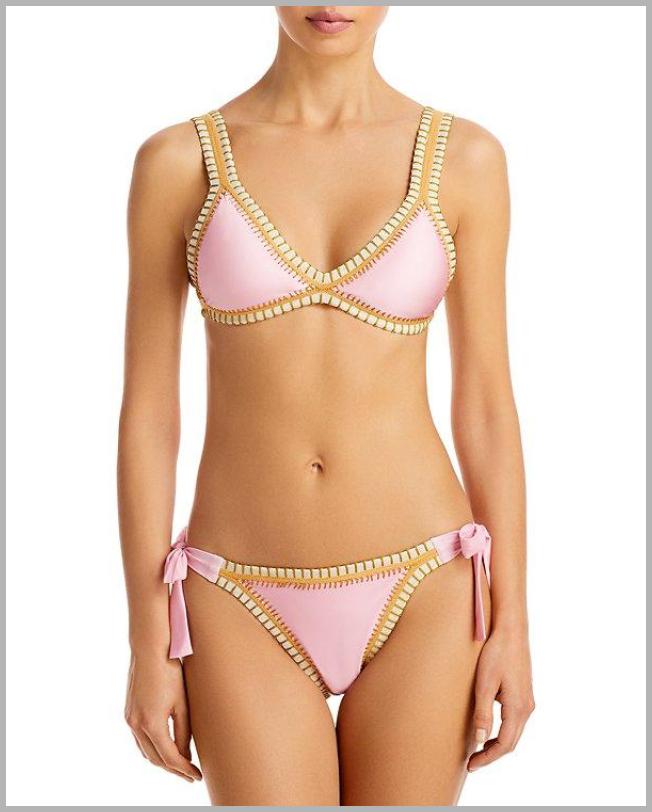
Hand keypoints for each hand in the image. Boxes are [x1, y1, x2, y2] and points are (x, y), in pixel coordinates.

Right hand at [125, 652, 201, 782]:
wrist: (150, 649)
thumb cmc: (170, 671)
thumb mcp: (182, 702)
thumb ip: (183, 731)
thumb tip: (185, 754)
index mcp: (152, 723)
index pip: (170, 757)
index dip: (184, 769)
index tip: (197, 776)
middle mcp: (136, 725)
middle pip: (156, 759)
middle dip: (173, 770)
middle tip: (190, 775)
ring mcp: (130, 719)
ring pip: (145, 752)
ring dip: (162, 761)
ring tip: (179, 764)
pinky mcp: (129, 713)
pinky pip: (139, 740)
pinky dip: (152, 749)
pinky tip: (163, 748)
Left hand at [468, 626, 534, 770]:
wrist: (512, 631)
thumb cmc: (496, 654)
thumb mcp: (484, 684)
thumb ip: (483, 714)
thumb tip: (480, 741)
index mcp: (518, 708)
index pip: (504, 745)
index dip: (488, 758)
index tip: (472, 765)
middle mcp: (527, 708)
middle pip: (511, 742)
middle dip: (492, 754)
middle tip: (472, 762)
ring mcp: (528, 701)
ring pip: (514, 732)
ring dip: (498, 744)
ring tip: (478, 750)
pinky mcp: (524, 693)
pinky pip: (515, 721)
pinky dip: (503, 731)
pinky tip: (490, 729)